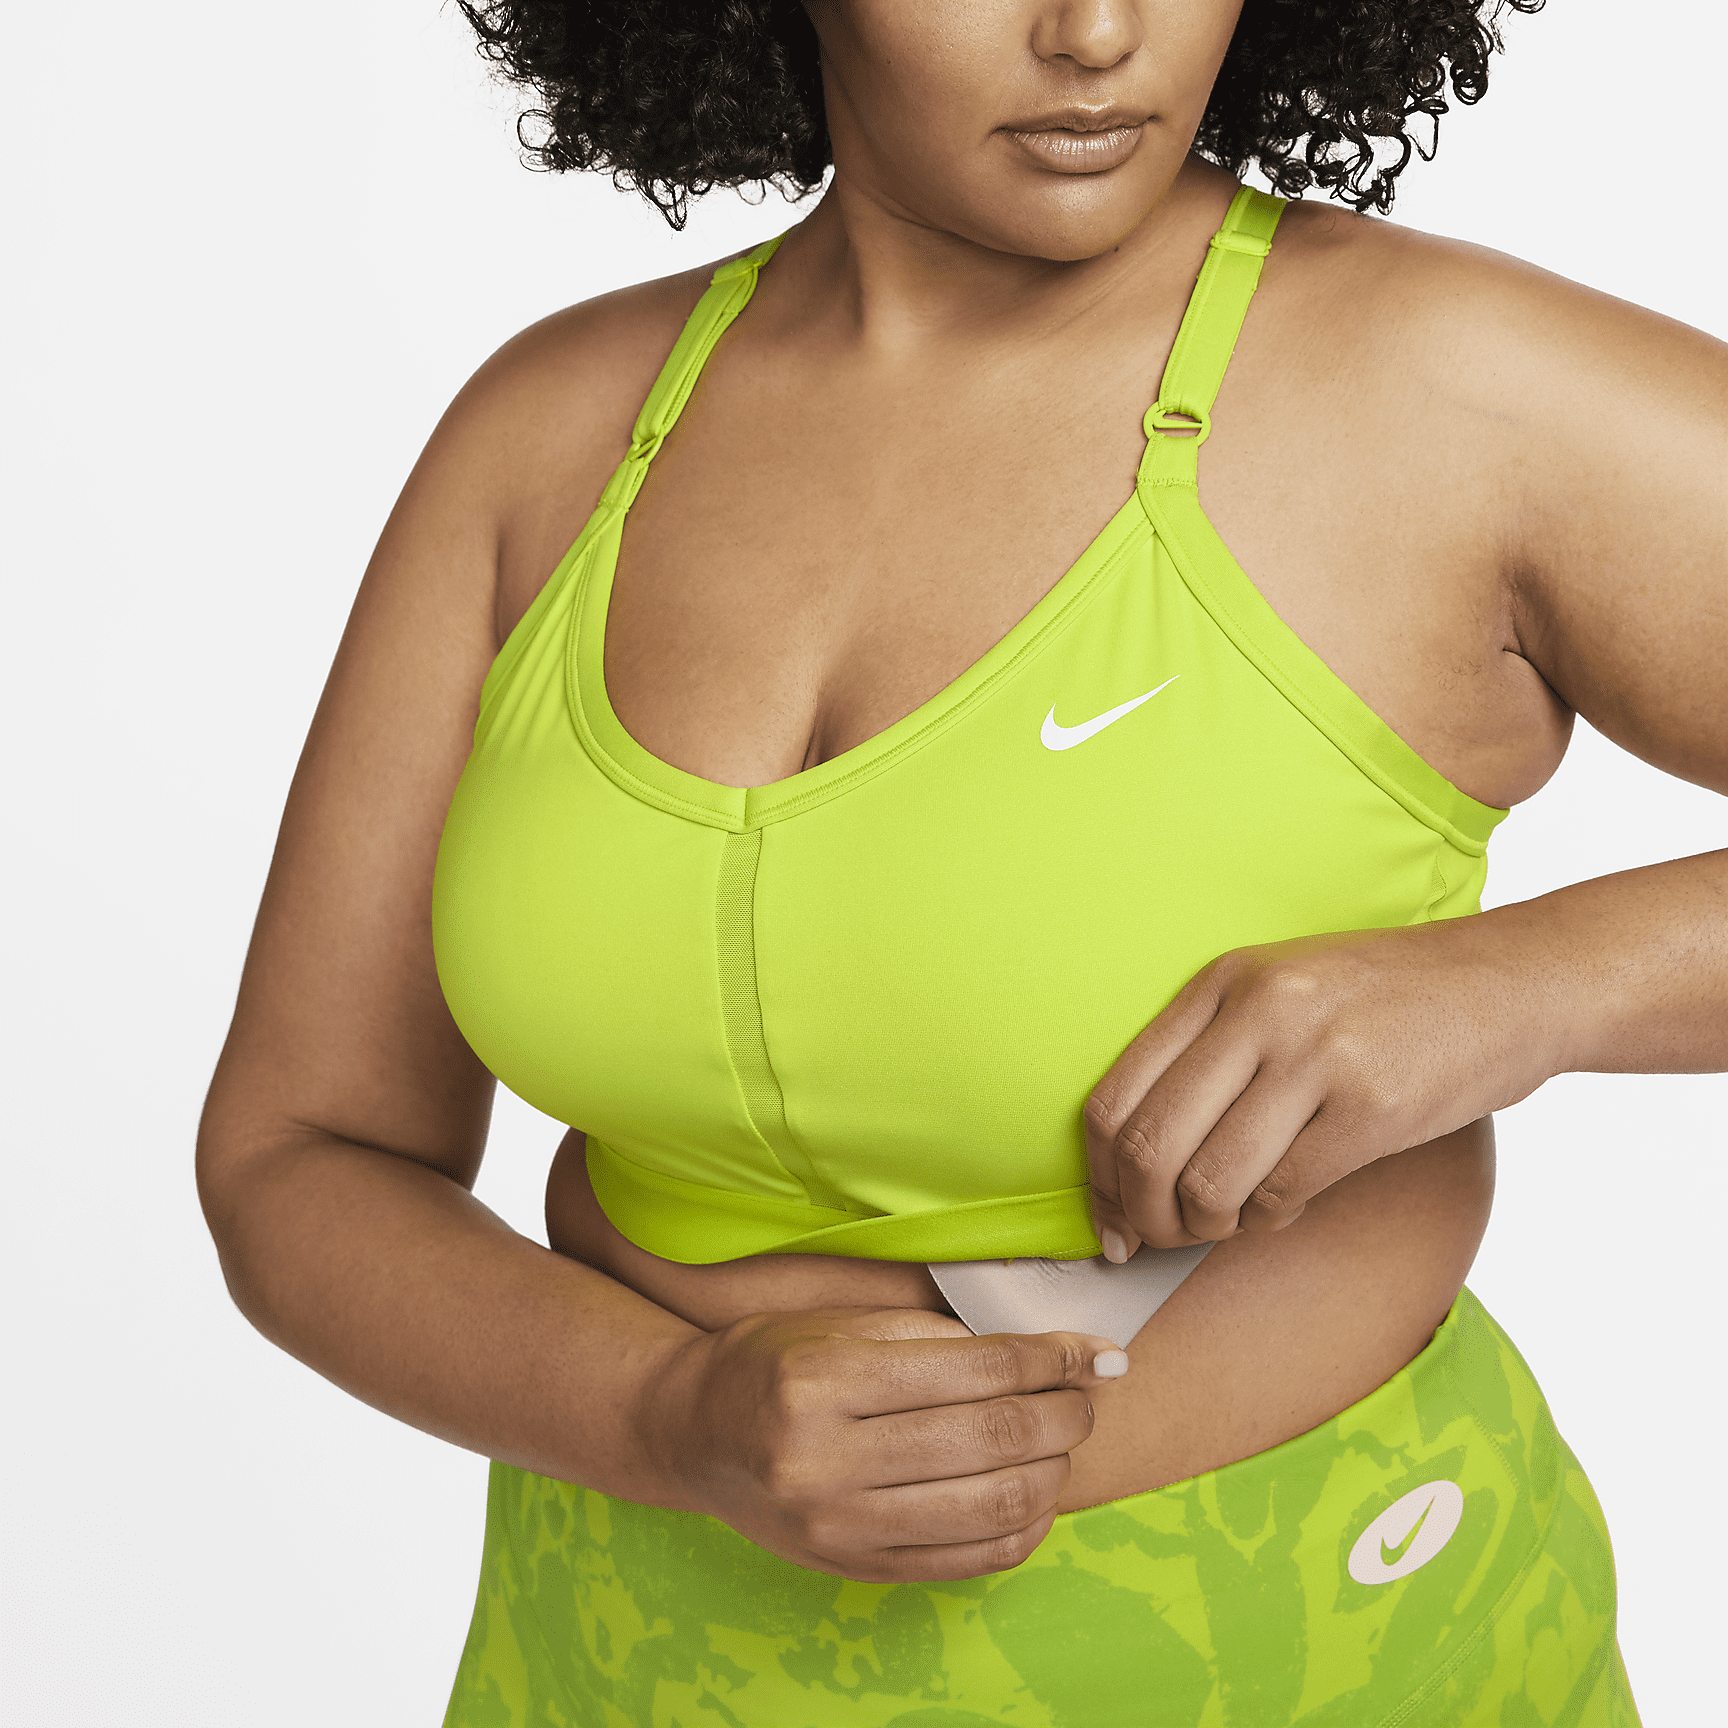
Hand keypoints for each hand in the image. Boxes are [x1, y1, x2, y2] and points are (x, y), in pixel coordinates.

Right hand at [637, 1305, 1126, 1581]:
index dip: (1050, 1358)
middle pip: (991, 1439)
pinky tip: (1036, 1497)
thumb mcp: (837, 1325)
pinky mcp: (851, 1568)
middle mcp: (828, 1461)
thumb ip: (931, 1335)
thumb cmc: (769, 1362)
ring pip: (989, 1506)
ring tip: (1067, 1440)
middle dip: (1063, 1412)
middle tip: (1090, 1391)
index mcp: (824, 1383)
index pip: (974, 1370)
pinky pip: (965, 1560)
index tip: (1095, 1349)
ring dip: (1053, 1471)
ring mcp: (839, 1526)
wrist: (692, 1432)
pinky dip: (1020, 1530)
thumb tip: (1035, 1353)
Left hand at [1084, 920, 1561, 1254]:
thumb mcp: (1278, 989)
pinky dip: (1268, 1219)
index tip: (1110, 1217)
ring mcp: (1315, 1058)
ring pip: (1209, 1183)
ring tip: (1225, 1223)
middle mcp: (1257, 1013)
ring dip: (1205, 1227)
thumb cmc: (1381, 1001)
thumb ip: (1205, 1054)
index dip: (1098, 1177)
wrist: (1510, 983)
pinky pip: (1282, 1194)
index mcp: (1218, 983)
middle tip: (1155, 1240)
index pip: (1114, 1098)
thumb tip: (1129, 1167)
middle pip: (1148, 1148)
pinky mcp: (1372, 1109)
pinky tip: (1283, 1206)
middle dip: (1142, 1216)